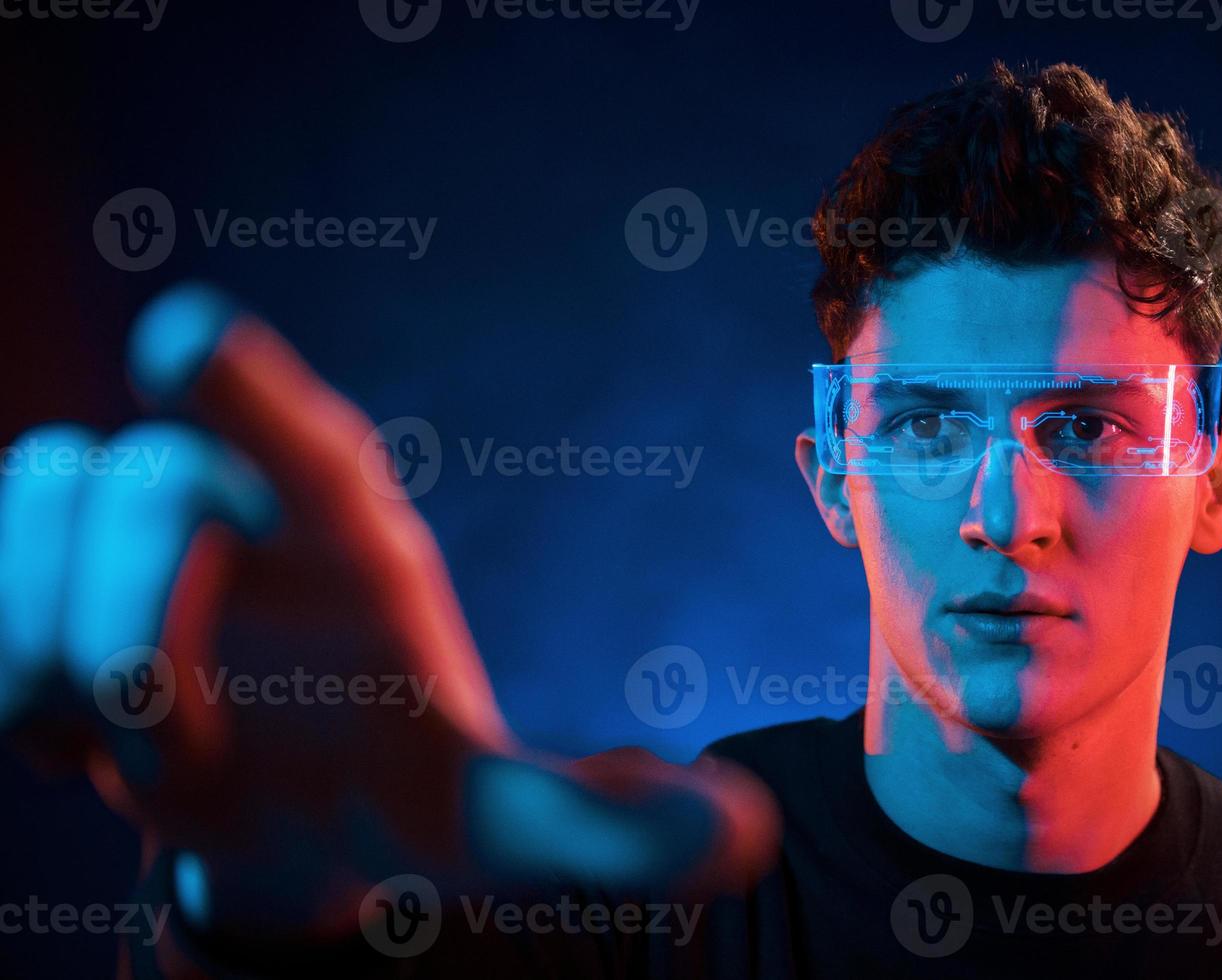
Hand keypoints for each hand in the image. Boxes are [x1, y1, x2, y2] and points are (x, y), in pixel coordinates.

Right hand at [0, 284, 776, 941]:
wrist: (284, 817)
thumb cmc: (398, 789)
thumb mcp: (500, 828)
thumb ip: (609, 834)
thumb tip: (742, 839)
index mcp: (353, 534)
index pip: (302, 434)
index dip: (247, 389)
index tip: (188, 342)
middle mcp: (244, 507)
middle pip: (145, 487)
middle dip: (130, 624)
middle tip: (172, 753)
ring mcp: (125, 535)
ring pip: (29, 524)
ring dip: (50, 664)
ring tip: (131, 752)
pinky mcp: (36, 579)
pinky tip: (61, 740)